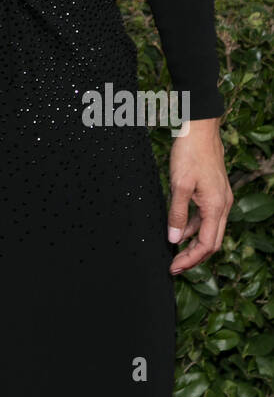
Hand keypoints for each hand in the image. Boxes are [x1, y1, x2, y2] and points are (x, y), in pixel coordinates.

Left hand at [167, 118, 232, 274]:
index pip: (207, 245)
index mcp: (216, 207)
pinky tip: (181, 229)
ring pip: (210, 230)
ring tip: (176, 252)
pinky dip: (195, 227)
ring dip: (194, 243)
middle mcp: (223, 206)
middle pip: (212, 243)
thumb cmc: (190, 152)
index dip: (190, 260)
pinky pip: (207, 217)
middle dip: (194, 257)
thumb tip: (175, 239)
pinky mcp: (215, 192)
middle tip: (175, 267)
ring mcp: (221, 199)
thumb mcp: (179, 184)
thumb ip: (177, 213)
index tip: (174, 268)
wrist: (201, 128)